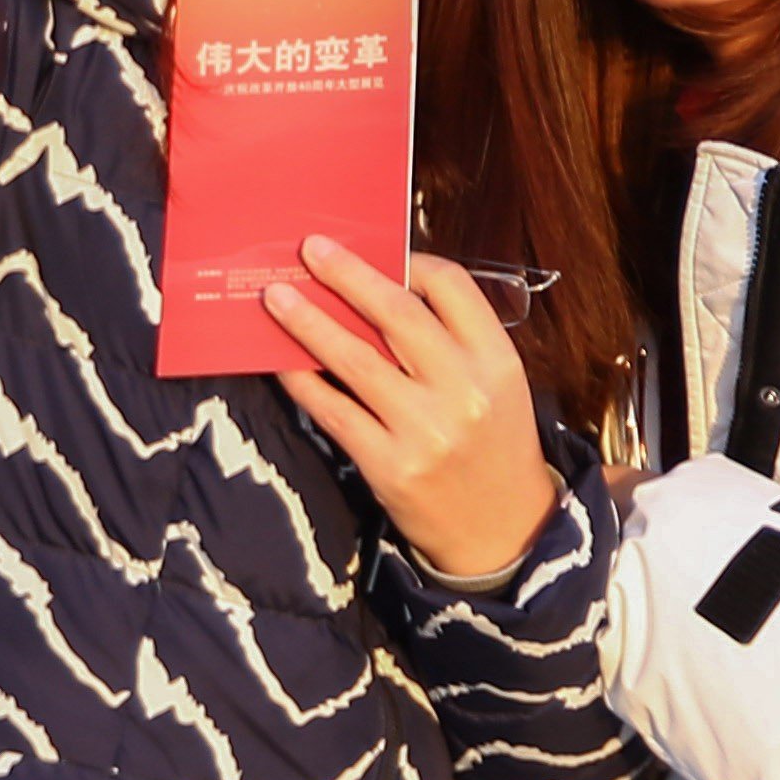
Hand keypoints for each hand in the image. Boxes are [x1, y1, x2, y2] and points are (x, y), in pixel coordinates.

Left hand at [267, 240, 562, 586]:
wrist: (503, 529)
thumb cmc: (493, 445)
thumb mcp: (497, 385)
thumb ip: (453, 341)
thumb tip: (381, 290)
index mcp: (497, 360)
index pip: (452, 287)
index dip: (411, 260)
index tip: (381, 251)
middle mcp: (464, 389)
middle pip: (395, 313)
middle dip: (346, 275)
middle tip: (310, 249)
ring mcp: (425, 429)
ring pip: (354, 358)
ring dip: (308, 322)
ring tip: (276, 298)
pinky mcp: (388, 465)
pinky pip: (333, 411)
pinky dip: (302, 381)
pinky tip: (281, 360)